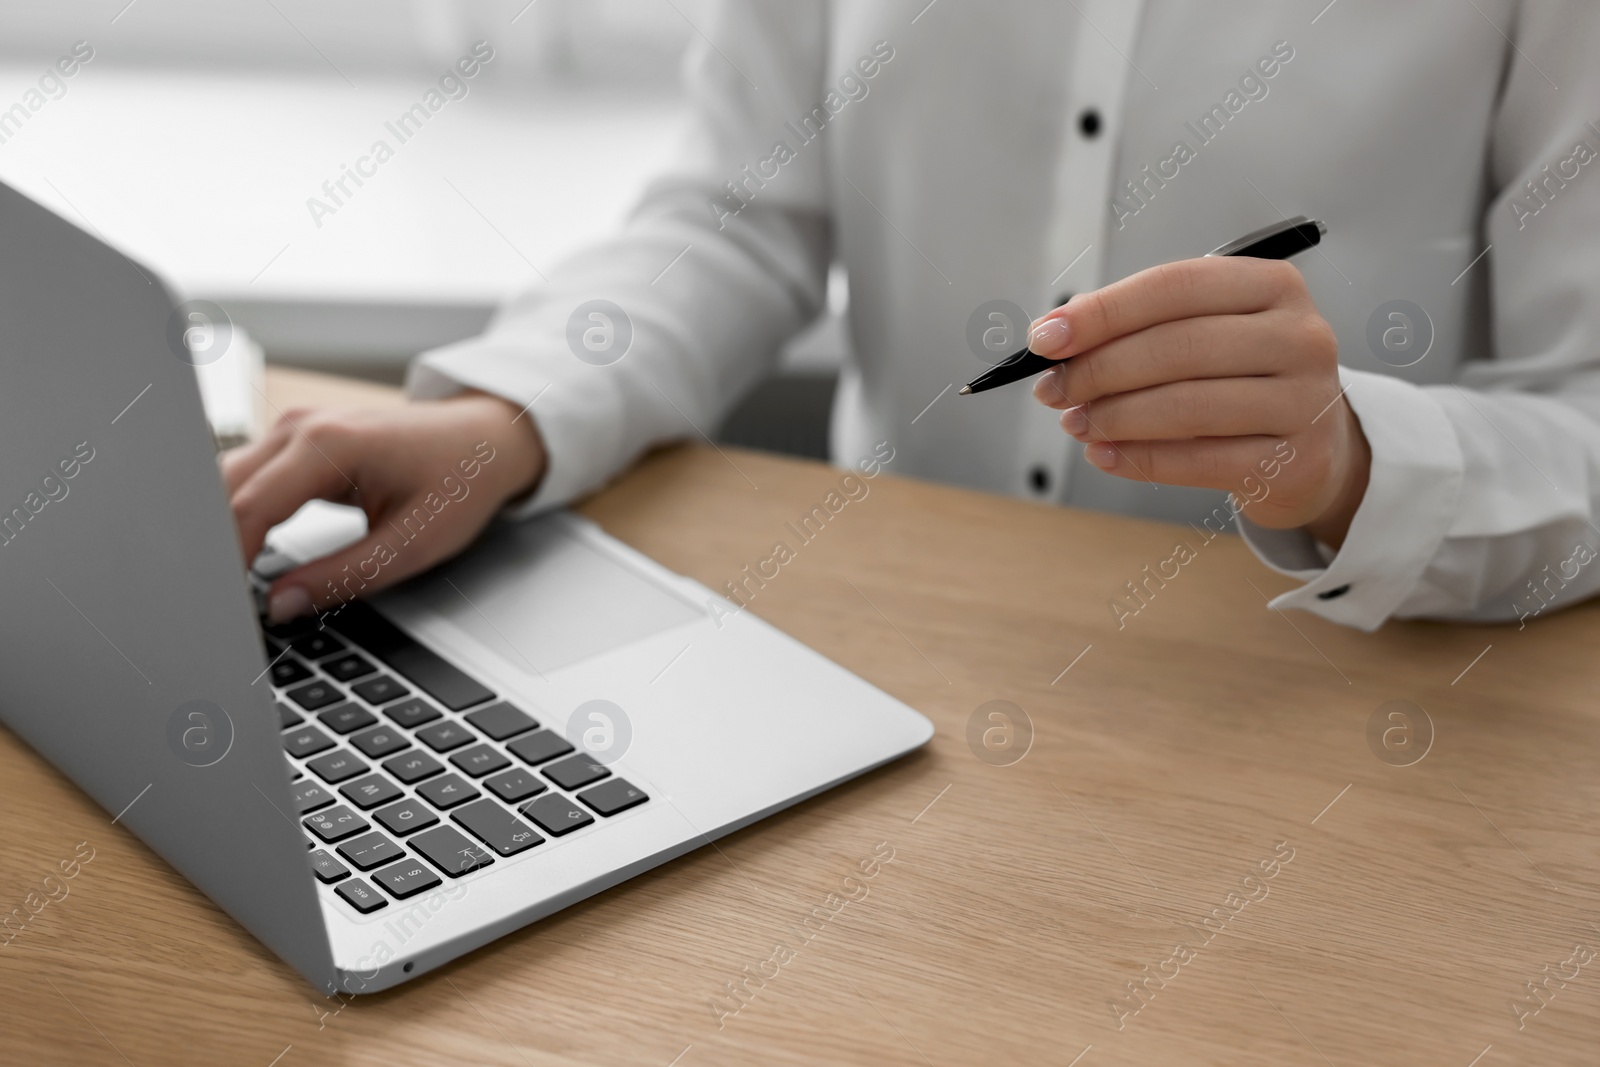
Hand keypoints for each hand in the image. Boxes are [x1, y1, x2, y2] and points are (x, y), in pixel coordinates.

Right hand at [222, 393, 546, 622]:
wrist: (486, 439)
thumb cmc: (461, 481)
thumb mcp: (412, 544)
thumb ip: (343, 577)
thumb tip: (280, 606)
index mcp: (329, 446)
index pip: (246, 509)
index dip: (223, 563)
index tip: (218, 606)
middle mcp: (301, 427)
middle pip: (221, 492)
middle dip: (212, 549)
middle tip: (214, 604)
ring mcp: (295, 428)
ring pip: (226, 483)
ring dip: (221, 532)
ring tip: (225, 586)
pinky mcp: (296, 440)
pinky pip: (247, 479)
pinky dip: (237, 517)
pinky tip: (242, 556)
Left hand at [1029, 256, 1368, 545]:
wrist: (1311, 450)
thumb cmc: (1240, 381)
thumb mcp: (1204, 336)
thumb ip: (1140, 328)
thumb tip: (1056, 340)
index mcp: (1272, 287)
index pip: (1174, 287)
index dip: (1103, 312)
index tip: (1045, 338)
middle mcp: (1299, 337)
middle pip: (1177, 347)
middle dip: (1099, 369)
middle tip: (1052, 389)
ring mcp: (1304, 401)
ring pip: (1187, 406)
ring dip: (1114, 417)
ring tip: (1075, 423)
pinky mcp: (1295, 462)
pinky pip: (1199, 461)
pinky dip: (1139, 458)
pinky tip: (1104, 454)